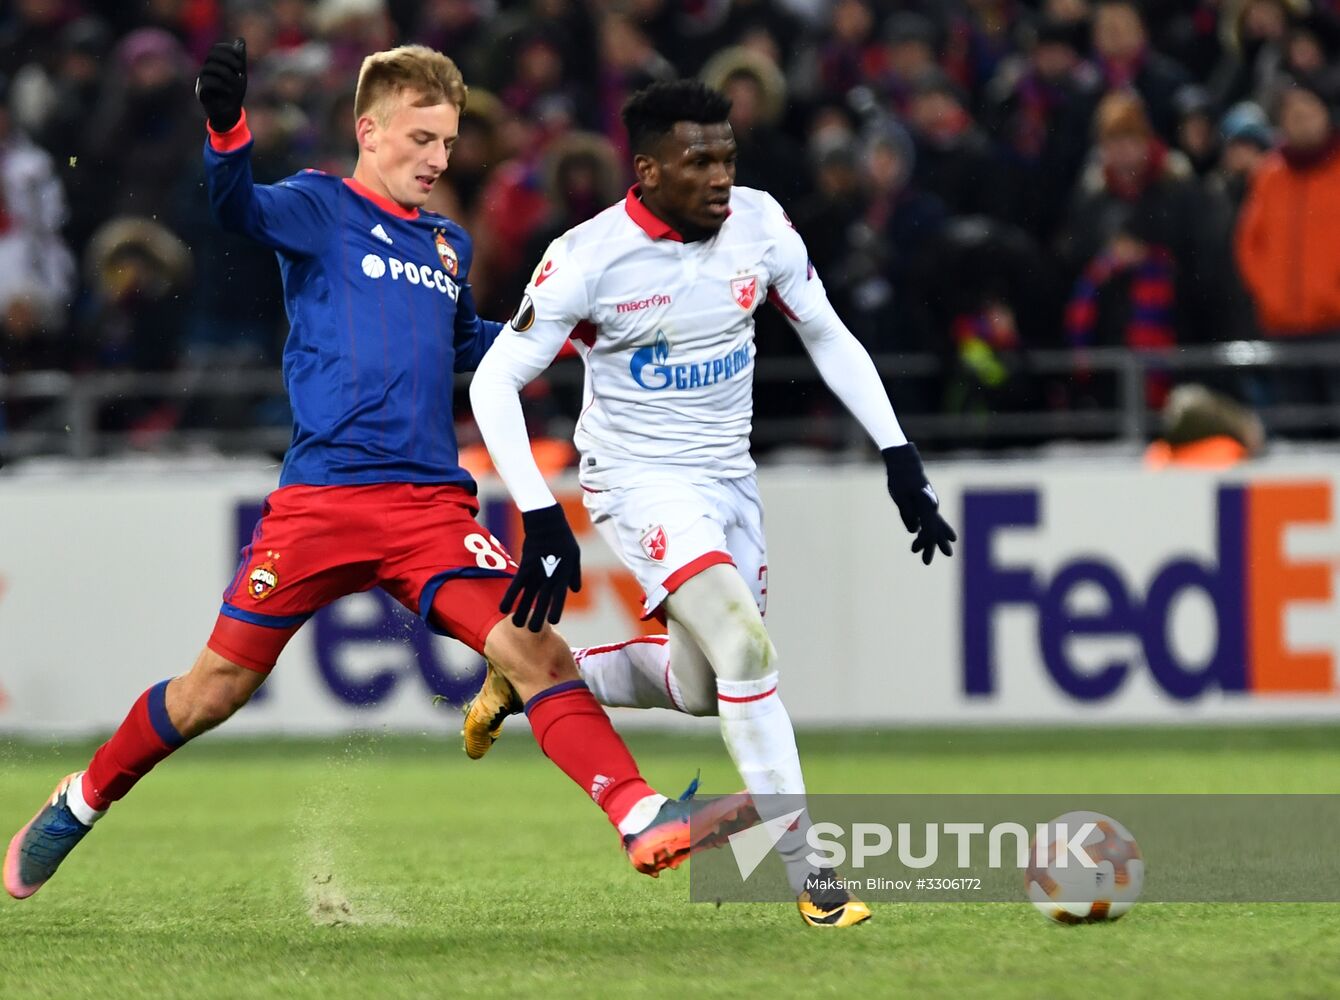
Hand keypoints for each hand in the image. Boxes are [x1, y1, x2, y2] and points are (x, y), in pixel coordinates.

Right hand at [196, 38, 246, 131]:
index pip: (217, 49)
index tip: (241, 61)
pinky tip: (229, 91)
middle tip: (240, 70)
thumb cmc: (234, 93)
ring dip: (227, 74)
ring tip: (236, 83)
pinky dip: (221, 85)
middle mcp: (206, 70)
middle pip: (212, 55)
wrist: (229, 113)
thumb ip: (239, 59)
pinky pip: (208, 82)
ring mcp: (202, 80)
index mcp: (215, 64)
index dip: (229, 51)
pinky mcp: (201, 92)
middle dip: (229, 60)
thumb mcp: (240, 74)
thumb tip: (240, 40)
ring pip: (210, 68)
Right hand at [500, 504, 582, 630]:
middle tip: (532, 632)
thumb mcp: (574, 557)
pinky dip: (509, 597)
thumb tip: (574, 590)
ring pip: (527, 596)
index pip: (560, 598)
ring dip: (521, 611)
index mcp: (563, 575)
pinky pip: (515, 585)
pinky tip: (502, 609)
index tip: (552, 622)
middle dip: (537, 617)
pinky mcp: (524, 567)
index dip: (556, 610)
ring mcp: (536, 573)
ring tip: (517, 626)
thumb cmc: (563, 540)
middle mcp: (549, 577)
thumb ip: (574, 575)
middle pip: (542, 601)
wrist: (548, 524)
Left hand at [882, 443, 956, 564]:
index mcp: (926, 505)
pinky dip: (929, 531)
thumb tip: (915, 530)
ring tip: (939, 552)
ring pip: (935, 526)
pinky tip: (923, 539)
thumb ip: (907, 512)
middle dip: (935, 545)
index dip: (926, 543)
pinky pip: (930, 521)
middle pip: (935, 530)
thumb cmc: (901, 479)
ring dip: (931, 540)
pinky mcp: (924, 504)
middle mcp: (931, 507)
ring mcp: (930, 506)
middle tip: (938, 559)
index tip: (919, 554)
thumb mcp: (900, 495)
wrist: (904, 464)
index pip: (929, 529)